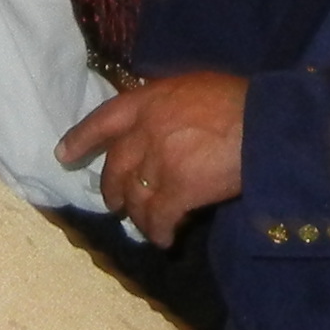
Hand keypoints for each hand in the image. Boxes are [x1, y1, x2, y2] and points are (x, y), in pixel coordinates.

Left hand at [56, 74, 245, 242]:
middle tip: (115, 205)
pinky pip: (158, 218)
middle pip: (115, 167)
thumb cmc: (240, 101)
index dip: (81, 138)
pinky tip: (166, 240)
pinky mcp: (177, 190)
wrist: (266, 124)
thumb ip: (168, 107)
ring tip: (147, 227)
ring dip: (139, 216)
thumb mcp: (195, 89)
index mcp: (149, 100)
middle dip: (112, 190)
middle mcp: (146, 131)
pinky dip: (159, 232)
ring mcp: (159, 161)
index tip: (62, 155)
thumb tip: (158, 126)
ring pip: (135, 197)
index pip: (104, 119)